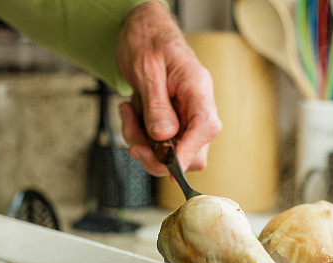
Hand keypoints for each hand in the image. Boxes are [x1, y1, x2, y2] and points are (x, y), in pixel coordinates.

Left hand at [116, 1, 221, 175]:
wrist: (141, 28)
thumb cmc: (147, 39)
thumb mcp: (146, 69)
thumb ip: (157, 104)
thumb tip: (165, 137)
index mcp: (198, 88)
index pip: (205, 127)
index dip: (188, 151)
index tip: (168, 164)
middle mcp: (197, 106)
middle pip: (194, 151)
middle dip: (161, 156)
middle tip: (134, 144)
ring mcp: (187, 116)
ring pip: (174, 152)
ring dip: (145, 146)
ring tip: (127, 115)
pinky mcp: (173, 122)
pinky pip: (161, 144)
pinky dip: (140, 136)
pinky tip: (130, 113)